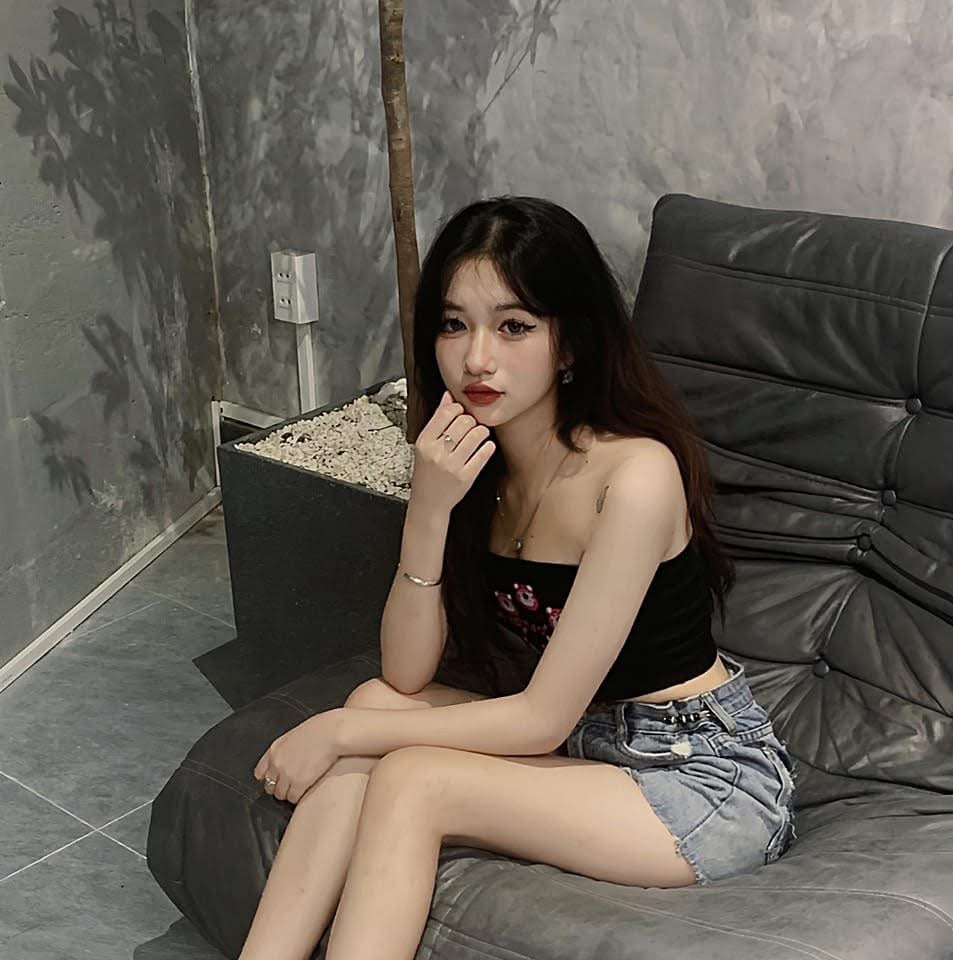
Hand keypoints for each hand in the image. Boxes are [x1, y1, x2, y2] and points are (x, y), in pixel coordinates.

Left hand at [253, 709, 343, 804]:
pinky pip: (292, 798)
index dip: (268, 778)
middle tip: (289, 785)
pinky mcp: (299, 783)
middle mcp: (277, 763)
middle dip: (278, 787)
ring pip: (280, 795)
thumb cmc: (320, 730)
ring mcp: (287, 774)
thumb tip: (286, 758)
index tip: (275, 779)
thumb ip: (285, 749)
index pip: (260, 773)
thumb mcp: (295, 735)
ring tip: (299, 789)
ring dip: (288, 793)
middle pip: (269, 786)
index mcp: (275, 750)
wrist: (333, 732)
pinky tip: (305, 791)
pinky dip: (298, 797)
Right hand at [410, 389, 495, 513]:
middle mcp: (437, 453)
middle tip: (471, 427)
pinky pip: (484, 452)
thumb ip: (437, 420)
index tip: (460, 414)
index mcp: (425, 442)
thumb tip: (448, 396)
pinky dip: (487, 447)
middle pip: (464, 421)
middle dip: (471, 421)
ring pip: (477, 434)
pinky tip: (483, 448)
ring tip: (478, 436)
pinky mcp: (466, 476)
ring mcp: (452, 465)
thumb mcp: (425, 445)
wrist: (429, 503)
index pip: (446, 412)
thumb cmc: (427, 472)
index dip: (457, 409)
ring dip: (481, 432)